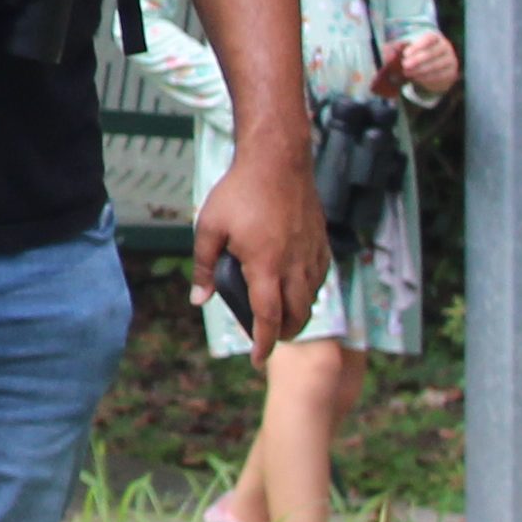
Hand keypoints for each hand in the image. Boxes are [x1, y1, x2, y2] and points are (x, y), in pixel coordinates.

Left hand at [190, 144, 328, 352]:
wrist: (279, 160)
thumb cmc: (239, 191)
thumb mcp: (209, 227)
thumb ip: (205, 267)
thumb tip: (199, 300)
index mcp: (265, 266)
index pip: (268, 317)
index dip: (264, 344)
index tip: (257, 361)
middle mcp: (294, 265)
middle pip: (296, 316)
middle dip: (284, 334)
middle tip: (268, 339)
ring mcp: (312, 254)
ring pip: (312, 300)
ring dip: (298, 315)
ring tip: (281, 318)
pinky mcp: (322, 243)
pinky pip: (320, 279)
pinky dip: (309, 292)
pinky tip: (296, 288)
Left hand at [387, 31, 460, 95]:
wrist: (434, 68)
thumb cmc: (418, 54)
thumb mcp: (410, 49)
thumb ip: (400, 49)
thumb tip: (389, 52)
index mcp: (435, 37)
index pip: (429, 39)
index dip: (417, 46)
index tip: (405, 54)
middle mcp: (446, 47)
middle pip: (432, 53)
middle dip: (416, 60)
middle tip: (404, 65)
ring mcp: (450, 60)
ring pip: (436, 65)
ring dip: (420, 70)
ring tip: (407, 73)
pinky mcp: (451, 73)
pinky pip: (440, 76)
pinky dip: (427, 78)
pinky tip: (416, 78)